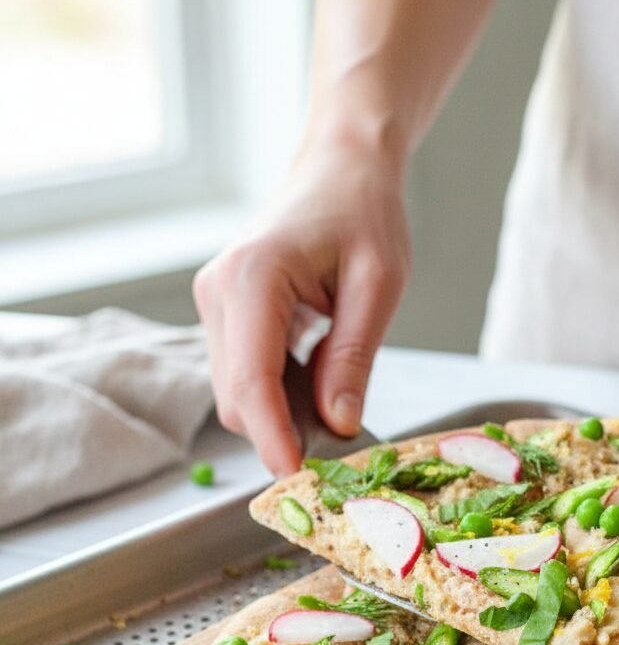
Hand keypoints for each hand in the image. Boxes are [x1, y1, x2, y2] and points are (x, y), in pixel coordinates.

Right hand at [194, 138, 410, 473]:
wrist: (341, 166)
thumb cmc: (364, 211)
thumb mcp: (378, 285)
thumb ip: (354, 357)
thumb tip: (337, 425)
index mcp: (252, 278)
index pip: (252, 381)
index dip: (272, 437)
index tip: (296, 478)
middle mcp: (219, 291)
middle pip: (237, 397)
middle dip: (281, 431)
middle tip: (341, 446)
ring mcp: (214, 302)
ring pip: (237, 391)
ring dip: (281, 413)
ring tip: (336, 398)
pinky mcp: (224, 311)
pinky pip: (244, 373)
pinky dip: (278, 392)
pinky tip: (317, 380)